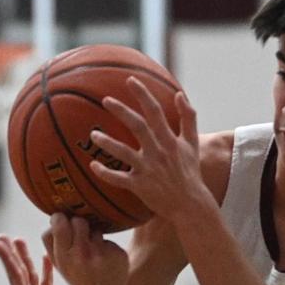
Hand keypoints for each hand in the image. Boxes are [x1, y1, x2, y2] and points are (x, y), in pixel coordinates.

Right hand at [42, 213, 127, 284]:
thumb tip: (56, 215)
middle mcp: (82, 254)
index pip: (59, 222)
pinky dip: (107, 248)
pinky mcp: (119, 254)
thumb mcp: (58, 264)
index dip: (59, 219)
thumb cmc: (77, 277)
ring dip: (94, 238)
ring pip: (96, 230)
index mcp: (64, 256)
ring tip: (93, 255)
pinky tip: (105, 262)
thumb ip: (51, 241)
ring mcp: (102, 254)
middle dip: (78, 226)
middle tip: (79, 238)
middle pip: (79, 221)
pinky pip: (110, 241)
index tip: (61, 222)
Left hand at [87, 80, 214, 223]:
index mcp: (169, 139)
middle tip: (105, 100)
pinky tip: (92, 165)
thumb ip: (188, 118)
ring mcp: (148, 169)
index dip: (142, 94)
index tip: (130, 80)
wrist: (190, 204)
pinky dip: (105, 173)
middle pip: (137, 126)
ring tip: (92, 134)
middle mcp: (158, 152)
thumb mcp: (192, 143)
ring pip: (123, 153)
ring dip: (107, 143)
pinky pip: (118, 179)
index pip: (155, 111)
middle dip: (121, 111)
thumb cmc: (190, 172)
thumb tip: (180, 94)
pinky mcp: (139, 186)